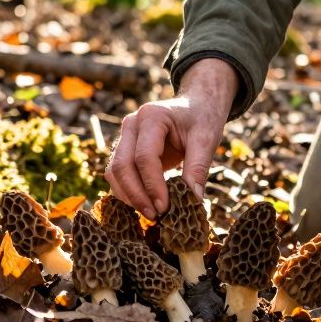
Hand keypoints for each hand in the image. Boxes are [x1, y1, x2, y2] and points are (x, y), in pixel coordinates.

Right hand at [105, 58, 236, 218]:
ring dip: (128, 196)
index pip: (144, 157)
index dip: (153, 185)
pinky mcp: (125, 148)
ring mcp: (125, 136)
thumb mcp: (206, 139)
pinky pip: (118, 173)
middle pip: (122, 165)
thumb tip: (193, 201)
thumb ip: (198, 168)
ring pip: (114, 171)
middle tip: (155, 216)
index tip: (165, 208)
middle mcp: (131, 124)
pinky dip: (128, 191)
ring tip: (150, 214)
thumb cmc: (202, 118)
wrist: (196, 105)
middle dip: (136, 195)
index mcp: (152, 116)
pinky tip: (144, 204)